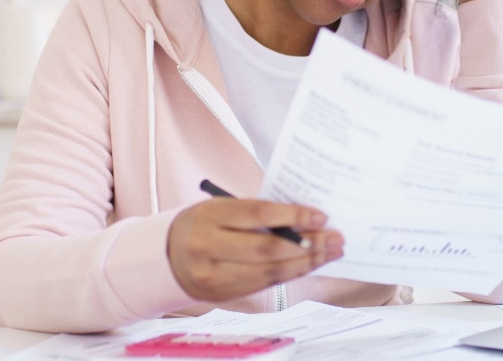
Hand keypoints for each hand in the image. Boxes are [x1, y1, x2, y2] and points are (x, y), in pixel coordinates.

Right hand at [167, 197, 342, 301]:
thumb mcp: (221, 208)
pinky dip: (291, 274)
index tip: (321, 215)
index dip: (292, 216)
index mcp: (209, 216)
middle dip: (307, 244)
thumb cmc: (204, 224)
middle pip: (267, 249)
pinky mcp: (223, 294)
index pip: (257, 214)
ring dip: (306, 263)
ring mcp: (214, 275)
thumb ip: (257, 213)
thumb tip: (304, 219)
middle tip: (335, 238)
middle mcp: (208, 247)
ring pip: (269, 272)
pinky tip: (309, 264)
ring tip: (330, 252)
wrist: (167, 256)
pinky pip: (264, 285)